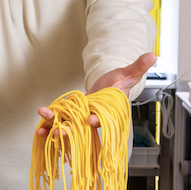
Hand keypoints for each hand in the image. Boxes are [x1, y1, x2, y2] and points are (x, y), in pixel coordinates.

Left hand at [35, 52, 156, 136]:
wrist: (107, 86)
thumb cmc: (118, 82)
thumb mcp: (129, 73)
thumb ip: (138, 67)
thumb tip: (151, 55)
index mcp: (107, 112)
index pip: (102, 119)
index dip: (95, 121)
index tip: (89, 121)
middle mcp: (93, 118)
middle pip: (80, 128)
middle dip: (69, 131)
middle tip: (58, 133)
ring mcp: (80, 118)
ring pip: (67, 126)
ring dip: (54, 128)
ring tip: (42, 131)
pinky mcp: (71, 115)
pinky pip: (59, 120)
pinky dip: (49, 123)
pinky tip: (39, 125)